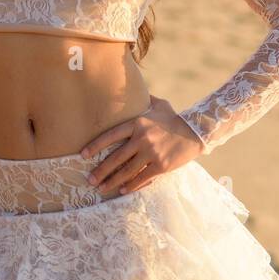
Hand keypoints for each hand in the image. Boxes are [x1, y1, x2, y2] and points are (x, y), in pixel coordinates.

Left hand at [80, 93, 204, 195]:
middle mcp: (142, 138)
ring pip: (126, 171)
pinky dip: (130, 186)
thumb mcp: (159, 105)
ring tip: (101, 188)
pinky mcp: (161, 166)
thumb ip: (144, 100)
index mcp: (138, 123)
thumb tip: (135, 89)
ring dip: (111, 181)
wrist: (196, 132)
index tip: (83, 154)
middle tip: (89, 179)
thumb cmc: (175, 118)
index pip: (111, 135)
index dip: (95, 146)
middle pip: (115, 157)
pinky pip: (141, 178)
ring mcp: (151, 153)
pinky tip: (121, 190)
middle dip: (100, 170)